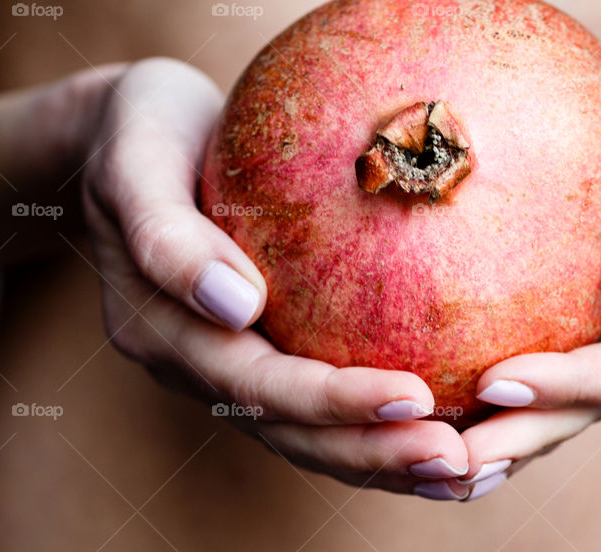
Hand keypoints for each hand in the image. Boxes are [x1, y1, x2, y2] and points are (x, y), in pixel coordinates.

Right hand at [82, 58, 467, 494]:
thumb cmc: (141, 132)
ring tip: (466, 468)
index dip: (333, 401)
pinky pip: (321, 395)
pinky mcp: (262, 345)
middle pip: (291, 430)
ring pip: (309, 432)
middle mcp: (197, 363)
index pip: (257, 385)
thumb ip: (167, 237)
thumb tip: (240, 306)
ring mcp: (229, 362)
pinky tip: (445, 420)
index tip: (414, 397)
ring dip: (384, 456)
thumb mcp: (135, 160)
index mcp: (163, 331)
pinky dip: (377, 420)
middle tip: (458, 460)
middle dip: (374, 451)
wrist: (134, 133)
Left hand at [454, 0, 600, 496]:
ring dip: (512, 423)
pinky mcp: (596, 283)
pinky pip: (548, 333)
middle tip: (452, 463)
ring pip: (574, 385)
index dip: (575, 385)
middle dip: (531, 433)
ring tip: (437, 452)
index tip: (495, 383)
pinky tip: (440, 374)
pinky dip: (502, 365)